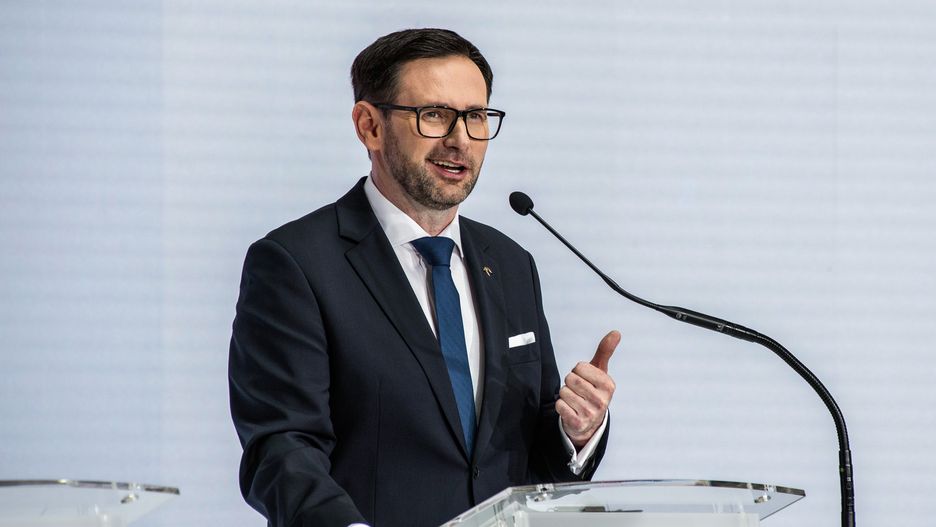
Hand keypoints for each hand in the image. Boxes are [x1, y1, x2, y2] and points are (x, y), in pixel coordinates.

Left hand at [557, 330, 619, 448]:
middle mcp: (602, 400)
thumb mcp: (600, 372)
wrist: (589, 424)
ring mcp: (590, 413)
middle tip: (578, 391)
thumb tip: (616, 332)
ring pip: (563, 392)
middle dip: (570, 383)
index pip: (580, 367)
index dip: (578, 371)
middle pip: (570, 379)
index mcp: (608, 385)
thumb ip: (605, 351)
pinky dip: (561, 406)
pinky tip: (570, 410)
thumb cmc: (593, 391)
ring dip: (565, 395)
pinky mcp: (578, 423)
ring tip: (575, 401)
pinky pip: (559, 405)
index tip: (585, 380)